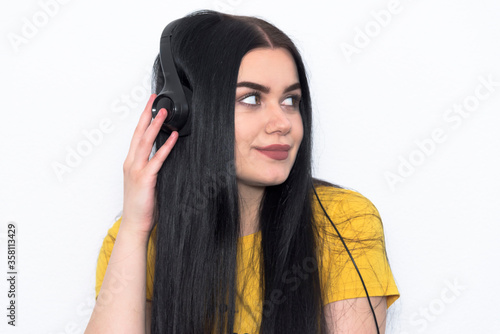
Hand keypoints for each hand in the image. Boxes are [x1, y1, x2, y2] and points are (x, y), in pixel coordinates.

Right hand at [121, 94, 177, 235]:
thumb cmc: (141, 205)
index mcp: (131, 163)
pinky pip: (157, 159)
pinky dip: (166, 146)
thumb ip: (152, 167)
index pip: (137, 136)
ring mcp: (136, 170)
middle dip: (147, 114)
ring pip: (145, 142)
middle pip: (139, 133)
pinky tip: (173, 137)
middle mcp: (131, 163)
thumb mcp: (146, 181)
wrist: (135, 224)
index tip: (150, 105)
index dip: (143, 119)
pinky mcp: (145, 178)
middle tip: (154, 99)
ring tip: (164, 112)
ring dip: (155, 125)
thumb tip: (165, 155)